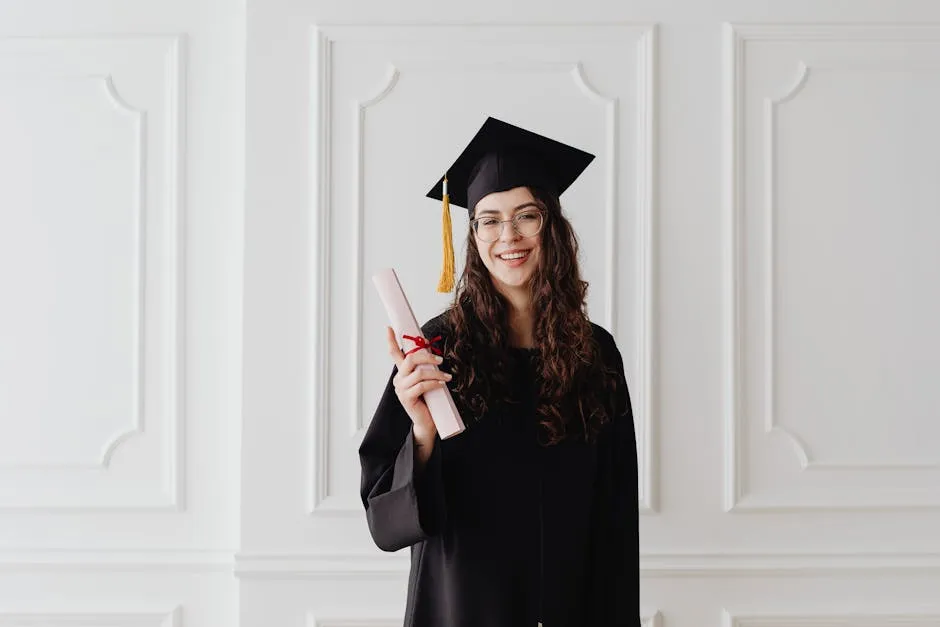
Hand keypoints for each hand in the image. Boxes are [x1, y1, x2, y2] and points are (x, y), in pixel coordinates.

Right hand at [386, 326, 449, 443]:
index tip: (389, 328)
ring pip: (419, 373)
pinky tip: (443, 384)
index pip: (394, 354)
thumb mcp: (426, 380)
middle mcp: (398, 379)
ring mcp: (401, 389)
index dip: (391, 340)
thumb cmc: (429, 400)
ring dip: (436, 373)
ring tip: (447, 377)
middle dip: (427, 357)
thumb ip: (426, 369)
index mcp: (402, 373)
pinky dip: (435, 383)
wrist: (427, 422)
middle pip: (410, 360)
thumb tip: (435, 355)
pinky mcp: (407, 398)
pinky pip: (422, 386)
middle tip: (440, 360)